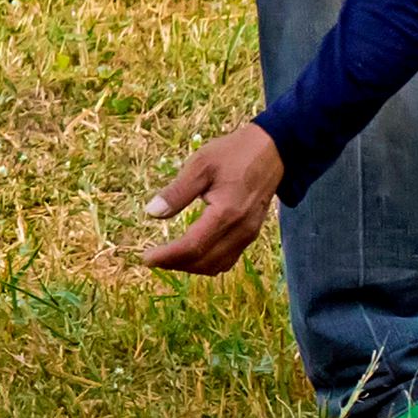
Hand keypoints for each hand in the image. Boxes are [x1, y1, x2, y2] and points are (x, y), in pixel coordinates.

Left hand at [140, 122, 282, 274]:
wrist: (270, 151)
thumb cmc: (233, 153)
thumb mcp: (201, 164)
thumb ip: (177, 191)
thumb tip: (152, 213)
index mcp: (226, 212)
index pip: (193, 246)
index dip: (168, 256)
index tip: (146, 258)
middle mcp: (240, 230)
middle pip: (205, 261)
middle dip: (176, 264)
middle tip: (153, 257)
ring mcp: (249, 234)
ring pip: (217, 265)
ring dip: (191, 266)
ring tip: (169, 257)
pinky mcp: (251, 234)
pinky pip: (228, 259)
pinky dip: (208, 262)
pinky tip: (193, 253)